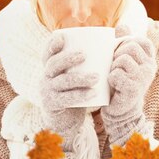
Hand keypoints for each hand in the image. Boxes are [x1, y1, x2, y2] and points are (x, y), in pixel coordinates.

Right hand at [39, 33, 98, 150]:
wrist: (64, 120)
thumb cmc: (75, 92)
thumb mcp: (75, 76)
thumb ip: (86, 62)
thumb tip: (112, 40)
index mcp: (50, 68)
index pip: (47, 53)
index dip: (51, 44)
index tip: (62, 37)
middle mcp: (45, 77)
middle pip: (53, 64)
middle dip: (67, 58)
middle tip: (84, 55)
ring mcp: (47, 92)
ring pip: (62, 82)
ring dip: (79, 78)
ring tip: (96, 77)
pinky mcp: (53, 105)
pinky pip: (66, 99)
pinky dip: (80, 95)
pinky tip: (93, 94)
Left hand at [101, 24, 156, 144]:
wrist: (121, 111)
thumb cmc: (121, 83)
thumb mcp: (124, 61)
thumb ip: (124, 43)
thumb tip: (122, 25)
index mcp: (149, 60)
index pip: (142, 40)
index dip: (128, 43)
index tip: (121, 54)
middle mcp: (150, 67)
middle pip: (130, 47)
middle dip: (117, 55)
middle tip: (114, 67)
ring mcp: (143, 78)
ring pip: (123, 60)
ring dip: (113, 67)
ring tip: (114, 76)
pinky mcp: (134, 89)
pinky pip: (116, 74)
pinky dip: (110, 78)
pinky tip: (113, 85)